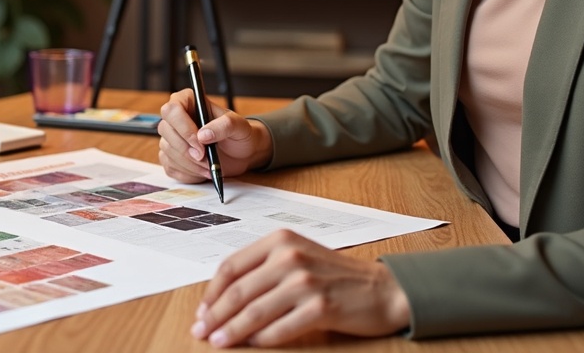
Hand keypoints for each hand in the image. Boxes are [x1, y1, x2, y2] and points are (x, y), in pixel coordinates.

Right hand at [158, 89, 271, 182]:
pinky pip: (170, 168)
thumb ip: (224, 125)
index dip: (184, 128)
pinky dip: (188, 174)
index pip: (172, 110)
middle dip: (186, 150)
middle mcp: (175, 119)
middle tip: (206, 159)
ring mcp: (171, 138)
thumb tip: (203, 135)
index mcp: (188, 101)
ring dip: (190, 164)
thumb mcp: (239, 126)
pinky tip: (203, 171)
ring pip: (167, 152)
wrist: (240, 153)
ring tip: (210, 166)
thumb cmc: (238, 134)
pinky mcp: (171, 157)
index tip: (201, 144)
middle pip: (165, 131)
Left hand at [193, 230, 410, 346]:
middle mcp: (291, 257)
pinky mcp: (320, 307)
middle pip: (238, 291)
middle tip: (201, 332)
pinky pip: (280, 328)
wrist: (382, 289)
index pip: (232, 267)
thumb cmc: (336, 275)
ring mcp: (306, 282)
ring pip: (254, 312)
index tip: (202, 311)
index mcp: (280, 241)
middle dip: (215, 316)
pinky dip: (262, 339)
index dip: (211, 293)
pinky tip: (252, 344)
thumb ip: (264, 269)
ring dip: (232, 331)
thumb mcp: (298, 257)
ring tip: (219, 342)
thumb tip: (222, 297)